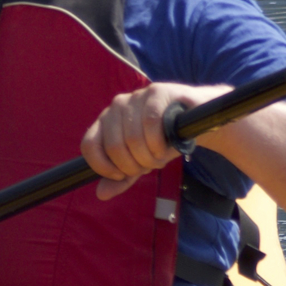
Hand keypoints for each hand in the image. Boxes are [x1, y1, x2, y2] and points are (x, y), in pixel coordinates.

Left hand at [81, 81, 226, 199]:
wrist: (196, 121)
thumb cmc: (164, 141)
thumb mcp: (141, 163)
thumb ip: (121, 178)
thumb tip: (101, 194)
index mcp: (106, 122)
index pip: (89, 145)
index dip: (104, 166)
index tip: (122, 174)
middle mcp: (116, 106)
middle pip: (114, 146)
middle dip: (134, 165)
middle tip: (149, 166)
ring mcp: (136, 97)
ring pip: (133, 137)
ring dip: (150, 157)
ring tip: (160, 156)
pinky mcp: (156, 92)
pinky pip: (151, 123)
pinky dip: (159, 142)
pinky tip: (166, 147)